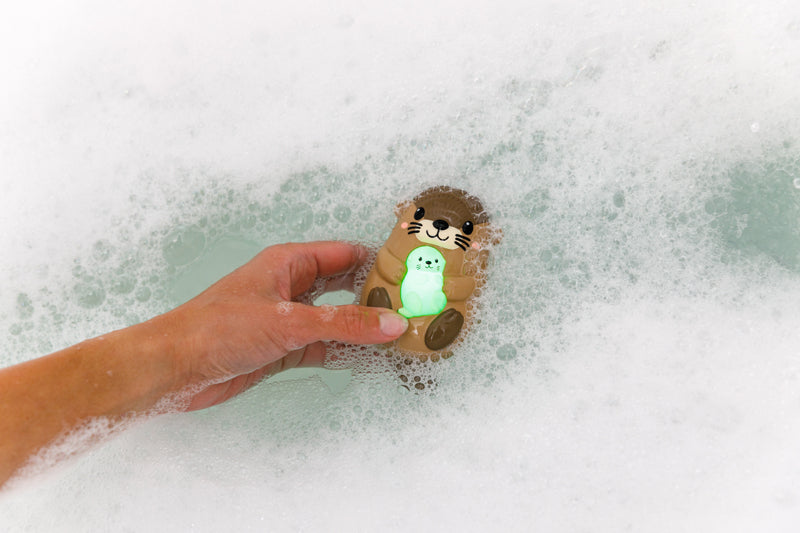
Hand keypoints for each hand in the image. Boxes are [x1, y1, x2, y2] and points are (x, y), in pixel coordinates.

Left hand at [163, 241, 408, 409]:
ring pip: (335, 319)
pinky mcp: (282, 348)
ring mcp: (287, 318)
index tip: (407, 275)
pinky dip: (344, 351)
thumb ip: (343, 323)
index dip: (376, 262)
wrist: (174, 369)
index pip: (344, 255)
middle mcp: (289, 287)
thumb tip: (387, 322)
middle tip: (409, 306)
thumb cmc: (216, 329)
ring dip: (361, 327)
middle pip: (343, 285)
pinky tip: (367, 357)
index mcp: (288, 263)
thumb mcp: (289, 322)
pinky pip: (323, 345)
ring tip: (396, 333)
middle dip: (373, 296)